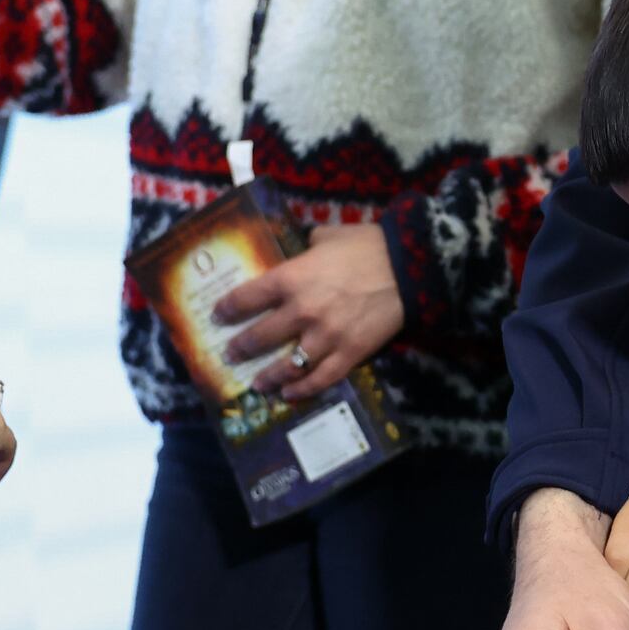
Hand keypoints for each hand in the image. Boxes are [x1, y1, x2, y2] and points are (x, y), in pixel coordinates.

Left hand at [216, 223, 403, 397]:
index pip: (248, 298)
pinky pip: (320, 378)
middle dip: (241, 347)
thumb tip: (301, 247)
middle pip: (260, 337)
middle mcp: (302, 311)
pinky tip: (289, 394)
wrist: (409, 267)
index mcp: (292, 278)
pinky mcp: (349, 353)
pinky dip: (302, 389)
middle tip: (230, 354)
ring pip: (287, 365)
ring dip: (267, 376)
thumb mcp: (330, 235)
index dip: (228, 308)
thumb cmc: (368, 245)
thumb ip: (308, 244)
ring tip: (256, 383)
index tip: (219, 315)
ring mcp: (325, 336)